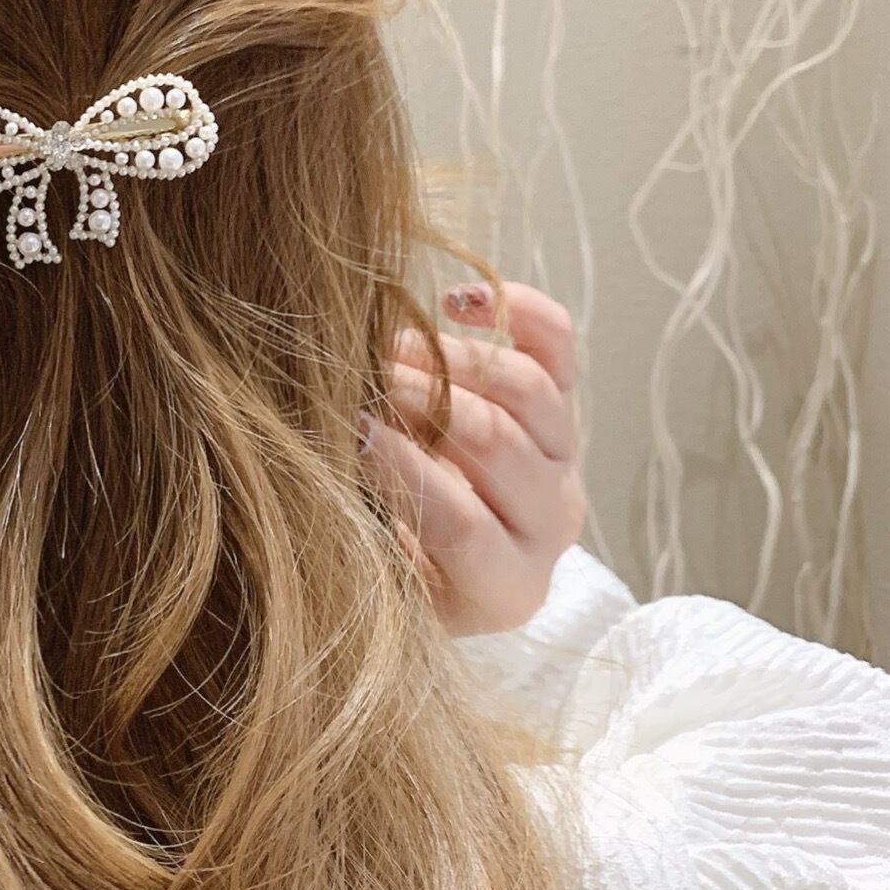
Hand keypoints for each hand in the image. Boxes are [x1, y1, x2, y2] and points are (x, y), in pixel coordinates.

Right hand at [360, 280, 585, 636]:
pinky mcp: (564, 405)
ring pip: (529, 391)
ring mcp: (564, 460)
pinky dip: (511, 310)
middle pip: (499, 445)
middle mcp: (549, 524)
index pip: (464, 525)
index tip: (351, 428)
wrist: (453, 563)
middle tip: (362, 375)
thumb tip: (325, 447)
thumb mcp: (375, 576)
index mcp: (503, 587)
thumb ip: (359, 527)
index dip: (404, 471)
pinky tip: (451, 301)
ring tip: (388, 348)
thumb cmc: (395, 572)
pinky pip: (556, 344)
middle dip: (422, 400)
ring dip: (451, 360)